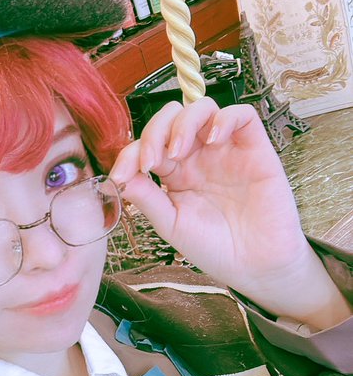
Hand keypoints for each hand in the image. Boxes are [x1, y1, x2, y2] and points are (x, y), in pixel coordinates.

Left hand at [110, 98, 349, 328]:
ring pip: (202, 109)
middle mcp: (198, 156)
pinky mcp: (254, 148)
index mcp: (174, 173)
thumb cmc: (215, 248)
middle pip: (171, 118)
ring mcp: (225, 149)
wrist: (255, 266)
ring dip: (184, 122)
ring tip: (178, 151)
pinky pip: (241, 115)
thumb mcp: (172, 225)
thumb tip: (119, 177)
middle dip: (154, 132)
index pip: (147, 146)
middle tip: (151, 162)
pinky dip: (224, 119)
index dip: (129, 155)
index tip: (120, 177)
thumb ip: (148, 199)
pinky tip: (213, 139)